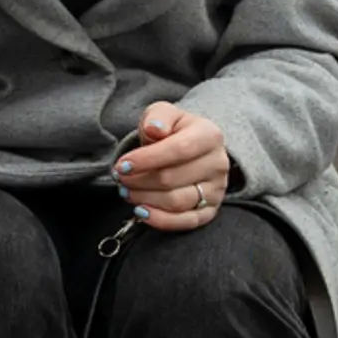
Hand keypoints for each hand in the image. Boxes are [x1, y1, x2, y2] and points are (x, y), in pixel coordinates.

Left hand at [112, 103, 230, 231]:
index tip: (122, 165)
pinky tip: (141, 211)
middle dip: (139, 180)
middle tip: (120, 178)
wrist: (193, 150)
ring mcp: (216, 190)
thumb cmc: (174, 131)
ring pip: (177, 202)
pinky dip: (160, 220)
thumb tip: (154, 129)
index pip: (178, 150)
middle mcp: (218, 164)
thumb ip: (158, 117)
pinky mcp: (210, 211)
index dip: (147, 159)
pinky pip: (186, 222)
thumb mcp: (164, 114)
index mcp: (210, 136)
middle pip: (172, 179)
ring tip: (126, 191)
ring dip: (145, 199)